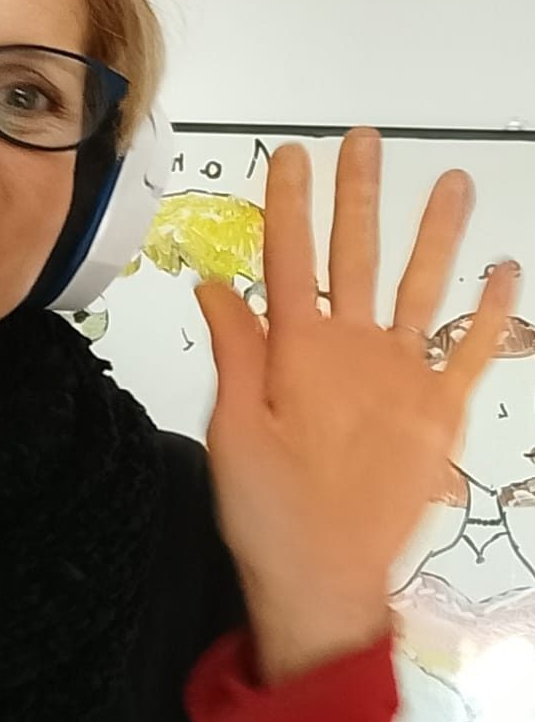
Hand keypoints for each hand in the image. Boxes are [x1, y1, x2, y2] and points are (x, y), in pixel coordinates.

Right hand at [194, 128, 517, 683]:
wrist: (327, 580)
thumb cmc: (268, 507)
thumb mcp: (231, 427)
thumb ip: (234, 349)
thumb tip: (218, 284)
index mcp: (299, 351)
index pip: (289, 257)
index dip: (289, 203)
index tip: (293, 155)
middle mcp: (357, 350)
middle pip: (357, 257)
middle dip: (359, 195)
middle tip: (366, 141)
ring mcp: (406, 379)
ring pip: (424, 288)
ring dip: (438, 233)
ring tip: (454, 183)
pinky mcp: (440, 413)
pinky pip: (472, 351)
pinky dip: (491, 311)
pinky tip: (503, 272)